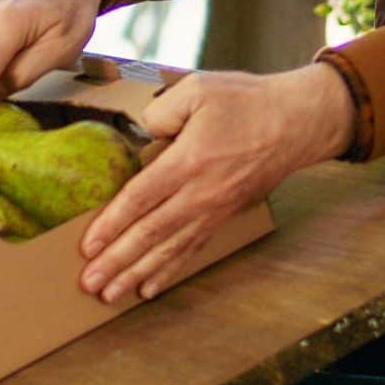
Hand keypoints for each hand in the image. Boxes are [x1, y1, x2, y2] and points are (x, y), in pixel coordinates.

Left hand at [78, 63, 354, 303]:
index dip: (112, 224)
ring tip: (110, 295)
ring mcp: (214, 210)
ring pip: (169, 249)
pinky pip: (192, 249)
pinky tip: (149, 287)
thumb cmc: (246, 101)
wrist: (296, 123)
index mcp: (189, 161)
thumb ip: (161, 112)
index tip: (87, 246)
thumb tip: (143, 136)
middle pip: (151, 234)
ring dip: (137, 274)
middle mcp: (200, 194)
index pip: (141, 198)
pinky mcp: (224, 216)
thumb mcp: (198, 89)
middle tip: (89, 284)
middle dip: (117, 261)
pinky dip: (169, 271)